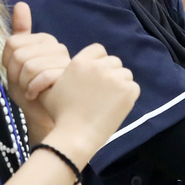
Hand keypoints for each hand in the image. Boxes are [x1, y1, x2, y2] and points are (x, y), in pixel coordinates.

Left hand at [1, 2, 68, 142]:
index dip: (8, 63)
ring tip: (31, 91)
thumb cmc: (32, 91)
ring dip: (24, 84)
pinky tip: (36, 95)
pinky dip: (33, 89)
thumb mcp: (17, 64)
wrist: (46, 116)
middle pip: (20, 54)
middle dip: (15, 75)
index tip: (16, 75)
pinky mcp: (69, 77)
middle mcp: (57, 47)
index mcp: (45, 41)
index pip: (13, 43)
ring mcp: (65, 62)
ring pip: (29, 65)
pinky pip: (42, 76)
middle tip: (24, 86)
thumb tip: (21, 4)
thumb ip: (19, 36)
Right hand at [36, 43, 139, 165]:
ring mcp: (115, 78)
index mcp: (80, 62)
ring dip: (120, 84)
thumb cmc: (60, 116)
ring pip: (125, 74)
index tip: (97, 75)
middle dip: (111, 73)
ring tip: (110, 100)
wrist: (75, 135)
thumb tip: (60, 73)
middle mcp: (98, 66)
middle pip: (114, 62)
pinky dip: (128, 96)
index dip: (99, 61)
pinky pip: (134, 87)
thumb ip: (56, 76)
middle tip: (104, 91)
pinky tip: (117, 106)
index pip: (98, 49)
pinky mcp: (127, 91)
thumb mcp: (50, 90)